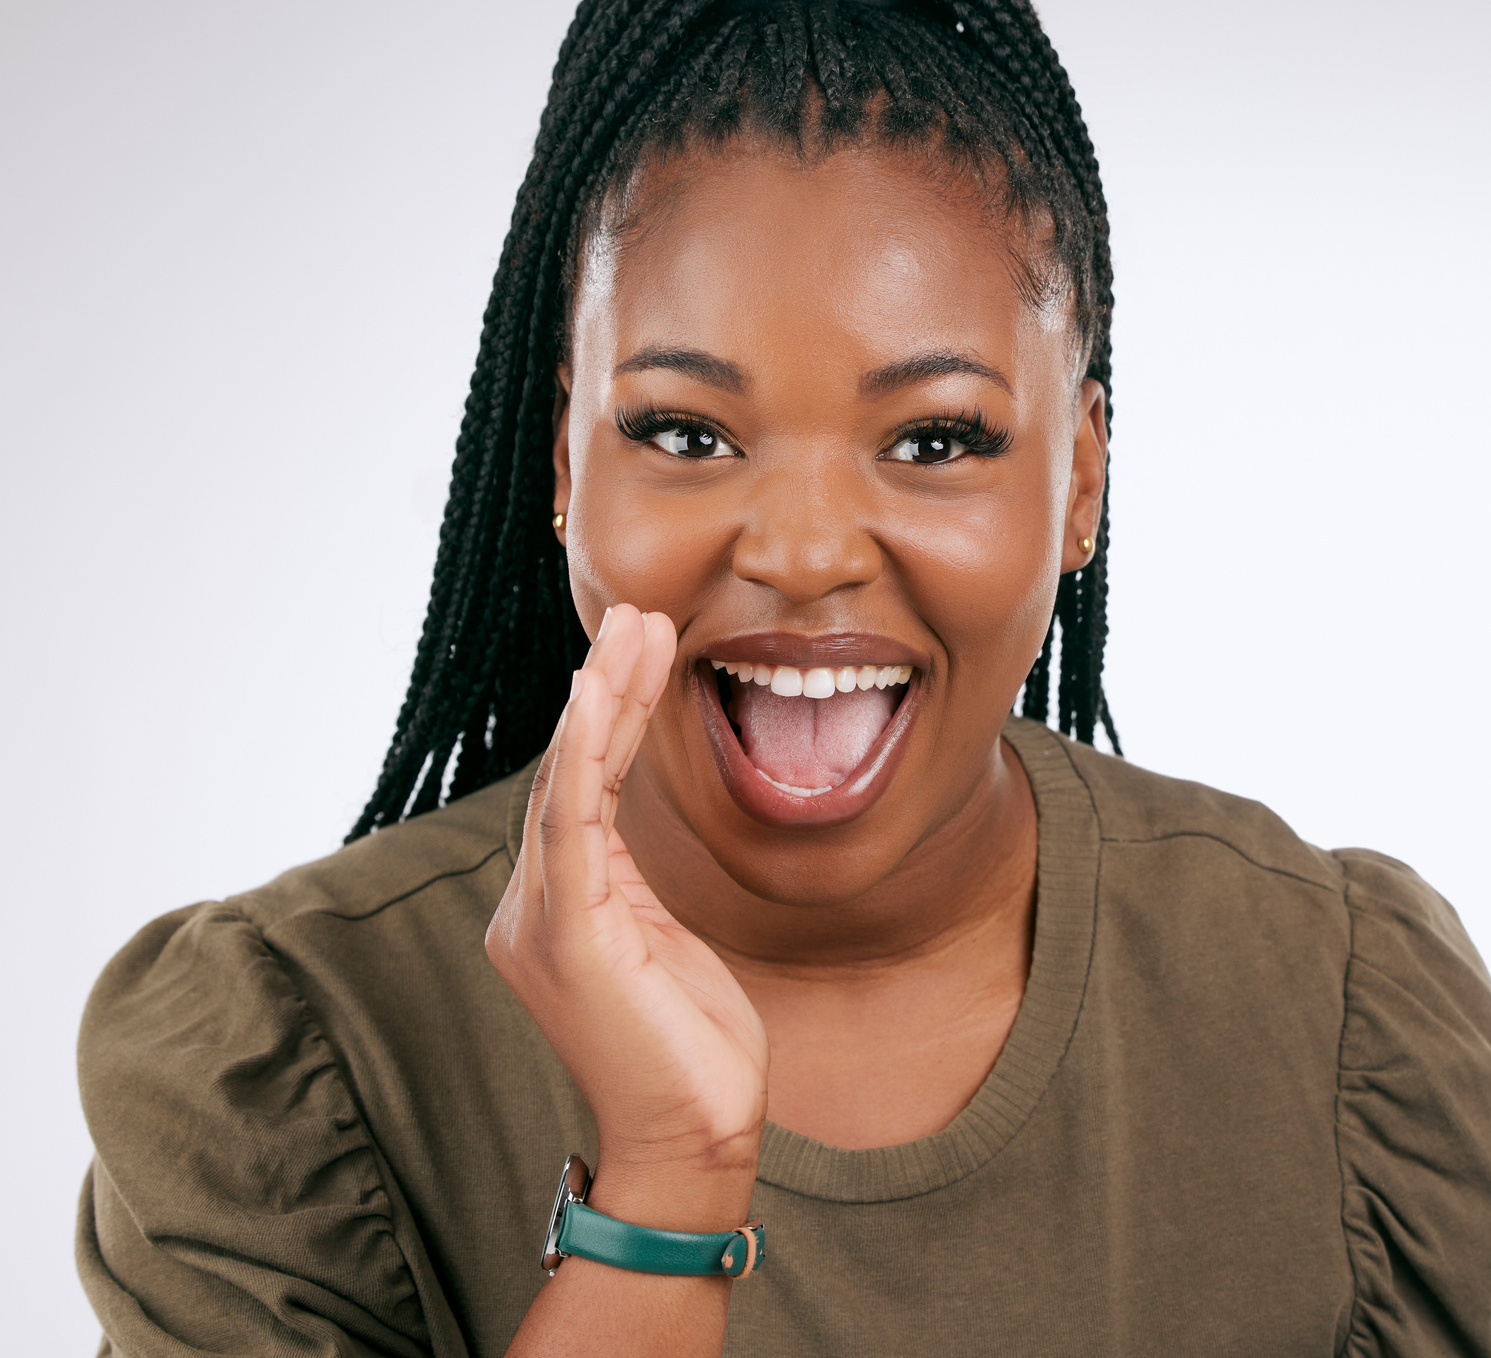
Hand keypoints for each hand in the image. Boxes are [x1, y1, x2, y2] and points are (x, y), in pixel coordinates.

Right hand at [486, 605, 768, 1223]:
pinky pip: (572, 826)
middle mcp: (533, 906)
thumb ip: (633, 879)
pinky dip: (584, 752)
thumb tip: (631, 816)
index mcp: (557, 905)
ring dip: (602, 698)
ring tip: (631, 628)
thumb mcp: (662, 938)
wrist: (693, 1140)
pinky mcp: (566, 936)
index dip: (613, 712)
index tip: (644, 646)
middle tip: (636, 613)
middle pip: (570, 771)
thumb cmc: (687, 1046)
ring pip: (569, 782)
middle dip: (606, 686)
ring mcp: (540, 921)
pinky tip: (597, 691)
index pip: (582, 787)